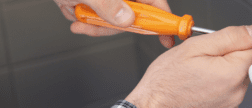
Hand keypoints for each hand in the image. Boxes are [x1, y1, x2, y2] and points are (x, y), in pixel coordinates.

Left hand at [54, 0, 174, 47]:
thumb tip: (128, 18)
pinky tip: (75, 15)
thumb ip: (108, 4)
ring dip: (94, 24)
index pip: (154, 2)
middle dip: (112, 26)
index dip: (163, 19)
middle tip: (96, 24)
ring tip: (77, 13)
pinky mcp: (102, 7)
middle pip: (134, 18)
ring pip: (115, 24)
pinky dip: (87, 23)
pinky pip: (102, 23)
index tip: (168, 36)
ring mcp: (112, 2)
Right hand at [125, 23, 251, 107]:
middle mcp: (235, 91)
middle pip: (248, 62)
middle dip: (230, 54)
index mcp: (231, 73)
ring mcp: (230, 102)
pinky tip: (201, 80)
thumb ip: (229, 37)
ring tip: (201, 69)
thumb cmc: (167, 79)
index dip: (239, 40)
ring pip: (238, 74)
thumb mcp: (195, 47)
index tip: (222, 43)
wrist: (154, 103)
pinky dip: (219, 80)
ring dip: (224, 68)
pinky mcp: (224, 107)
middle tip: (206, 57)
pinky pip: (229, 87)